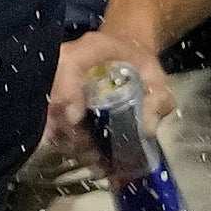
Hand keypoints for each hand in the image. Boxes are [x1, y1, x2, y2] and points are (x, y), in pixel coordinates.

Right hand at [41, 28, 172, 171]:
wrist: (128, 54)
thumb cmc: (142, 65)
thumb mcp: (158, 80)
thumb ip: (157, 100)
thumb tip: (146, 129)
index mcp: (92, 48)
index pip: (69, 64)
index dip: (66, 90)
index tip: (75, 119)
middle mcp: (67, 63)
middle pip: (52, 95)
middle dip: (69, 129)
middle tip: (92, 153)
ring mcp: (60, 82)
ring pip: (51, 114)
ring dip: (70, 142)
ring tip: (96, 161)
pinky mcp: (61, 101)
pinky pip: (56, 123)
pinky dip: (71, 145)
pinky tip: (92, 160)